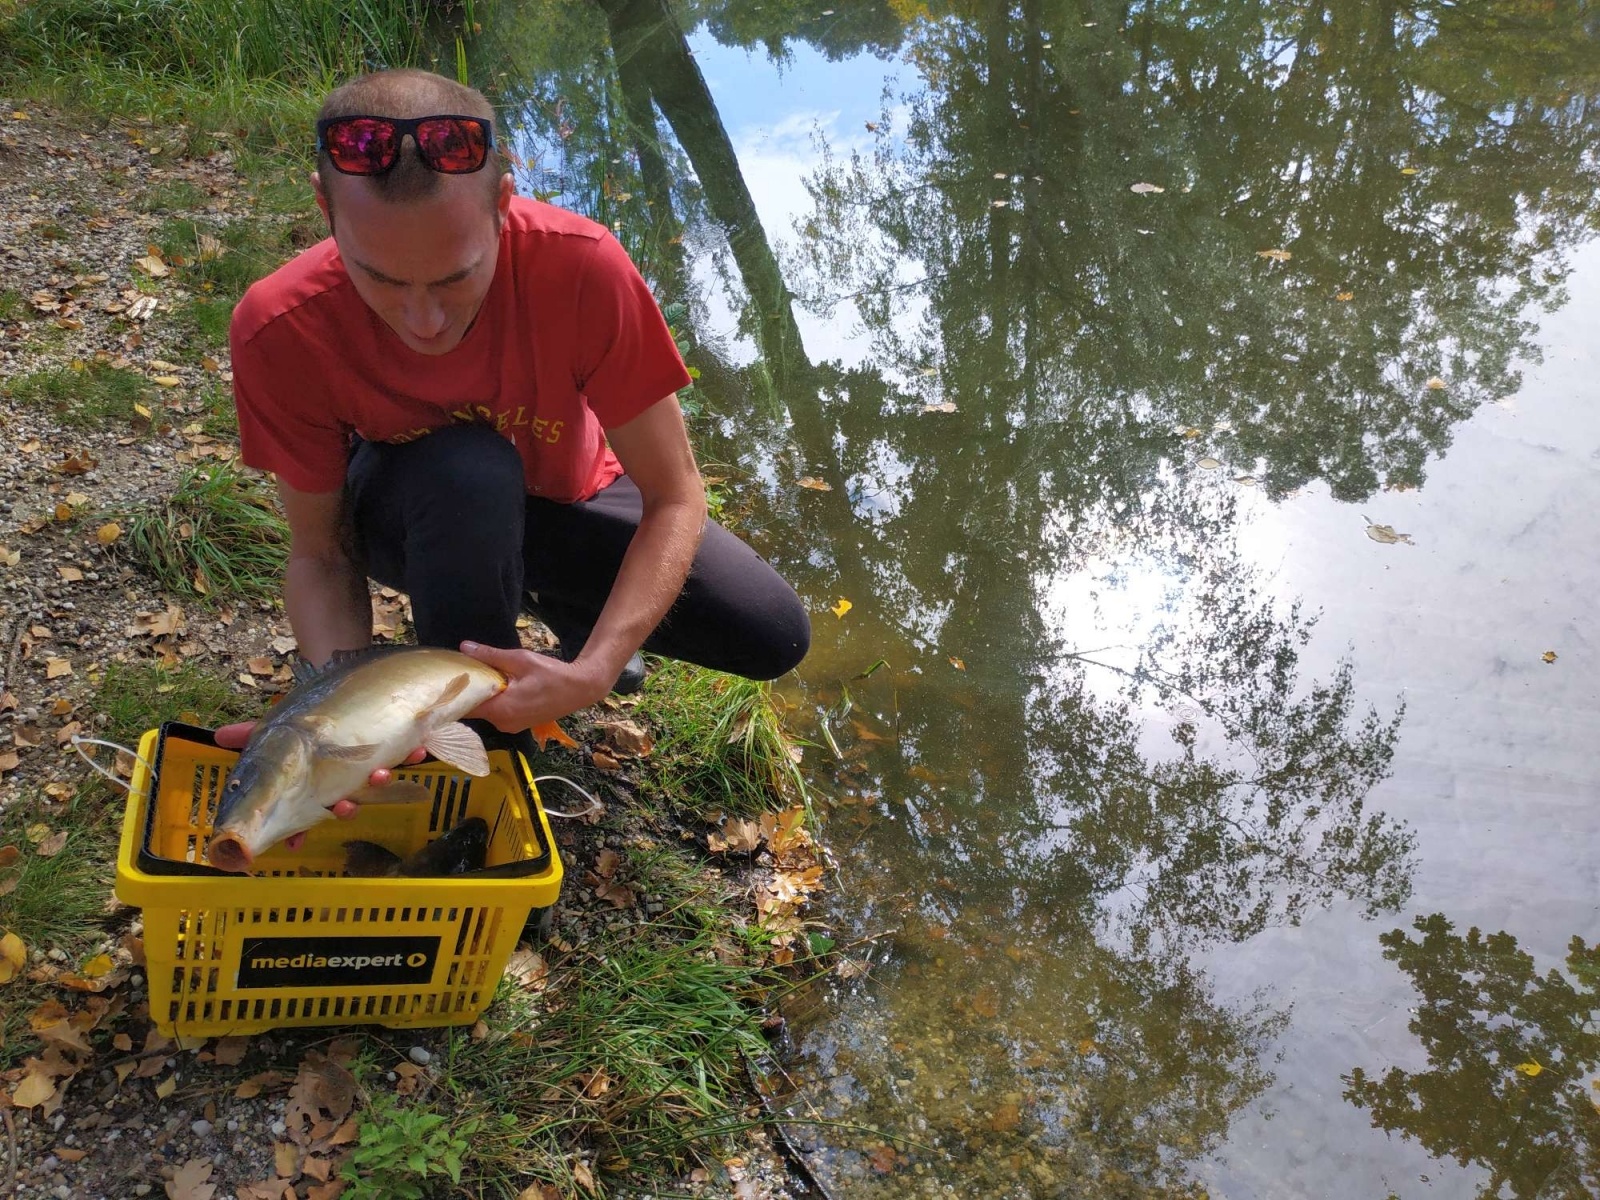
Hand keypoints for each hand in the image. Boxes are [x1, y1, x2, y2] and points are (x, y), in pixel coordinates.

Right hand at [213, 721, 424, 849]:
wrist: (352, 681)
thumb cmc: (316, 714)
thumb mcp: (284, 723)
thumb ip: (254, 732)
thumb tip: (218, 737)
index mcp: (318, 780)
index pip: (308, 810)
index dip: (301, 828)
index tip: (295, 843)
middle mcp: (346, 778)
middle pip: (345, 801)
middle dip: (345, 807)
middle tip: (344, 806)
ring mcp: (374, 765)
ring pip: (377, 783)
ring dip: (379, 783)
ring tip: (380, 775)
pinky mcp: (399, 748)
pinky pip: (409, 755)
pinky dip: (414, 752)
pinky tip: (420, 748)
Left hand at [460, 640, 609, 730]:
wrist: (581, 689)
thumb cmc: (551, 674)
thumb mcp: (520, 660)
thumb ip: (490, 655)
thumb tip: (465, 647)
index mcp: (501, 709)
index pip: (465, 708)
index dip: (453, 695)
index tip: (445, 681)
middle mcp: (503, 723)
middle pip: (475, 710)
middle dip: (469, 693)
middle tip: (462, 673)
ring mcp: (512, 726)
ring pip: (488, 712)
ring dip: (484, 697)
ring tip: (480, 676)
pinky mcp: (520, 724)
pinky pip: (500, 713)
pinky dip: (496, 701)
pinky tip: (499, 686)